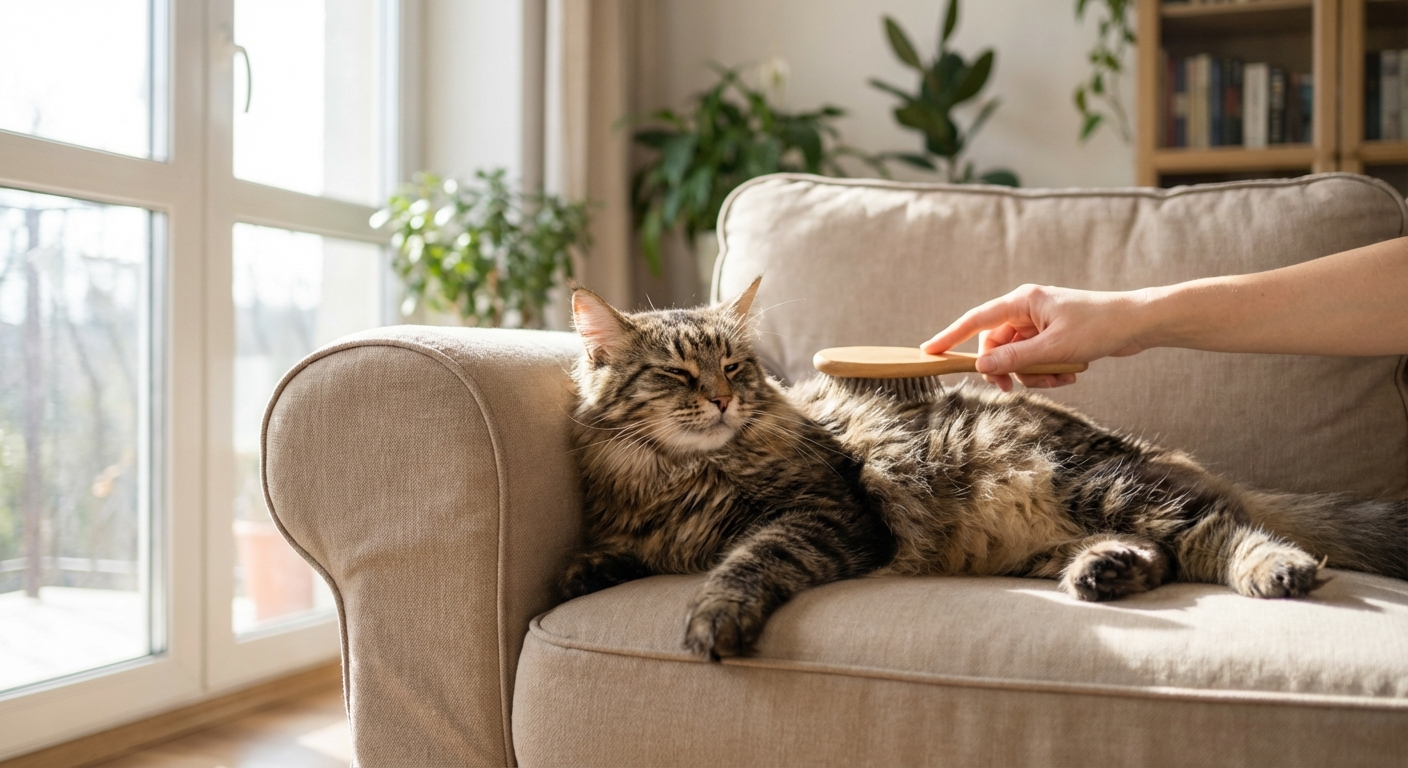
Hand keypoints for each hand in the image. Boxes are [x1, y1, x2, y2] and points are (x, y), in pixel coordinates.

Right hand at [921, 284, 1150, 390]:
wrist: (1137, 324)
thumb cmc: (1098, 326)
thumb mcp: (1053, 348)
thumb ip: (1014, 358)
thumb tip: (982, 365)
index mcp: (1022, 301)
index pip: (976, 320)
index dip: (950, 336)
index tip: (930, 351)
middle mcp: (1026, 309)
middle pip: (996, 345)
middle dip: (1006, 369)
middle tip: (1012, 389)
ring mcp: (1039, 324)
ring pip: (1017, 357)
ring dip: (1034, 374)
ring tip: (1061, 377)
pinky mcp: (1051, 336)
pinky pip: (1035, 360)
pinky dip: (1048, 371)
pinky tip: (1071, 374)